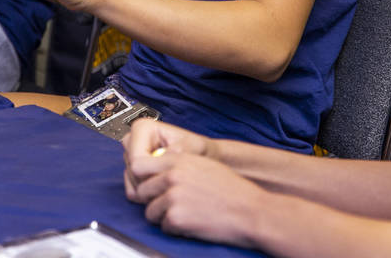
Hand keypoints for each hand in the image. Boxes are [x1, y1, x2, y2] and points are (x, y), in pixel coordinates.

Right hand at [122, 118, 214, 202]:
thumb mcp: (195, 146)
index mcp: (143, 128)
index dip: (152, 173)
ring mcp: (130, 155)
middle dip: (151, 182)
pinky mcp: (132, 169)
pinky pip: (131, 189)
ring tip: (169, 183)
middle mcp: (132, 140)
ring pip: (131, 182)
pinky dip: (146, 194)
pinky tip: (162, 188)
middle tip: (171, 180)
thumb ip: (182, 148)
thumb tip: (167, 154)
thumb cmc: (197, 150)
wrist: (200, 158)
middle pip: (132, 172)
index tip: (170, 173)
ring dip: (150, 189)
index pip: (136, 161)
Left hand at [131, 152, 267, 247]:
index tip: (151, 186)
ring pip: (149, 211)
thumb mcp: (204, 164)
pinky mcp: (176, 217)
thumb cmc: (232, 190)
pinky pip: (163, 227)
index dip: (143, 178)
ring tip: (185, 215)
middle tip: (171, 206)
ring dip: (163, 217)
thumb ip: (179, 164)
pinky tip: (192, 224)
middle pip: (141, 190)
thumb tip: (157, 169)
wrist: (251, 211)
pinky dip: (175, 229)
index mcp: (178, 160)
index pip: (139, 165)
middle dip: (153, 200)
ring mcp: (173, 196)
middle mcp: (172, 176)